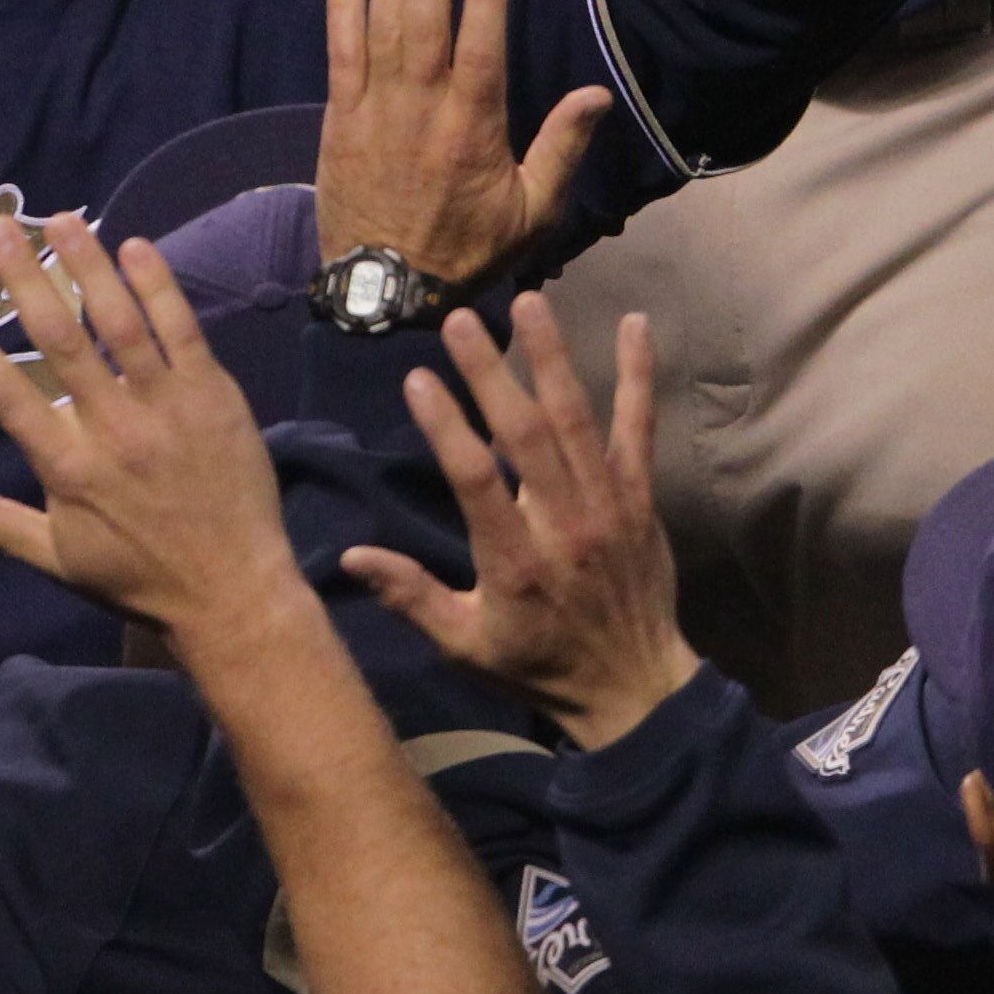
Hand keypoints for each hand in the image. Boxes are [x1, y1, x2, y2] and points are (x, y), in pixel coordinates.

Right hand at [0, 215, 309, 647]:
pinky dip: (159, 286)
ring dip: (88, 265)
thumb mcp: (58, 559)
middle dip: (24, 278)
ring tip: (60, 219)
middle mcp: (112, 429)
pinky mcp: (213, 396)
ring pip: (120, 322)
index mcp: (67, 469)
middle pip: (58, 340)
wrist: (234, 595)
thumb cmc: (139, 579)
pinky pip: (183, 330)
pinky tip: (136, 246)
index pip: (5, 395)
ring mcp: (166, 407)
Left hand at [313, 0, 607, 291]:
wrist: (388, 294)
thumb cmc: (468, 251)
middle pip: (425, 20)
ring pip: (382, 26)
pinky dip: (341, 7)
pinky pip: (339, 52)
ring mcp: (376, 111)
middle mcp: (423, 110)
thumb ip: (562, 148)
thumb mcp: (532, 212)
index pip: (482, 47)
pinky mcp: (340, 120)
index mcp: (474, 129)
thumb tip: (598, 94)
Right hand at [344, 297, 698, 749]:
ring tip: (528, 303)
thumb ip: (412, 596)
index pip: (475, 481)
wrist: (636, 690)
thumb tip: (352, 556)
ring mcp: (608, 506)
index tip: (417, 379)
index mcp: (513, 562)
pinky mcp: (641, 497)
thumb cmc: (540, 665)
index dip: (446, 427)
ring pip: (578, 420)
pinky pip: (640, 428)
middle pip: (525, 435)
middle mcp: (562, 525)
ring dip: (552, 358)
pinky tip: (633, 323)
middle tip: (460, 319)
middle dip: (491, 372)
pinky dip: (638, 375)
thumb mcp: (467, 645)